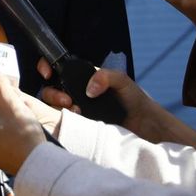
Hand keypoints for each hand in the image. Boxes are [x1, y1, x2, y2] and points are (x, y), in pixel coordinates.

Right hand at [37, 65, 195, 150]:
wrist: (147, 128)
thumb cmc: (137, 101)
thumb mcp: (123, 81)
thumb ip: (106, 76)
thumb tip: (89, 89)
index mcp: (85, 79)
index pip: (60, 69)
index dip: (48, 68)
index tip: (48, 73)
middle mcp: (78, 94)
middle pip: (51, 89)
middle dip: (53, 93)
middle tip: (66, 100)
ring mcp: (78, 111)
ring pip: (54, 107)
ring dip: (58, 107)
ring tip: (74, 110)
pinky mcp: (81, 127)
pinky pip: (64, 123)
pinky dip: (66, 120)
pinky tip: (78, 119)